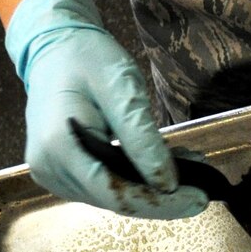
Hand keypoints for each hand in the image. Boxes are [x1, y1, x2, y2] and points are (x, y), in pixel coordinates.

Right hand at [4, 0, 205, 218]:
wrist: (55, 47)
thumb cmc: (88, 60)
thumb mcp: (121, 90)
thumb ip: (142, 139)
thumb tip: (168, 184)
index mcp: (58, 148)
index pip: (115, 194)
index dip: (160, 203)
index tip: (199, 200)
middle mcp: (49, 168)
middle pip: (114, 201)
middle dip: (160, 198)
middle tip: (201, 189)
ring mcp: (52, 173)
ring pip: (111, 197)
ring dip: (150, 190)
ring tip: (187, 171)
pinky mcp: (61, 172)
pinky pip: (103, 186)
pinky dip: (134, 180)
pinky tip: (161, 167)